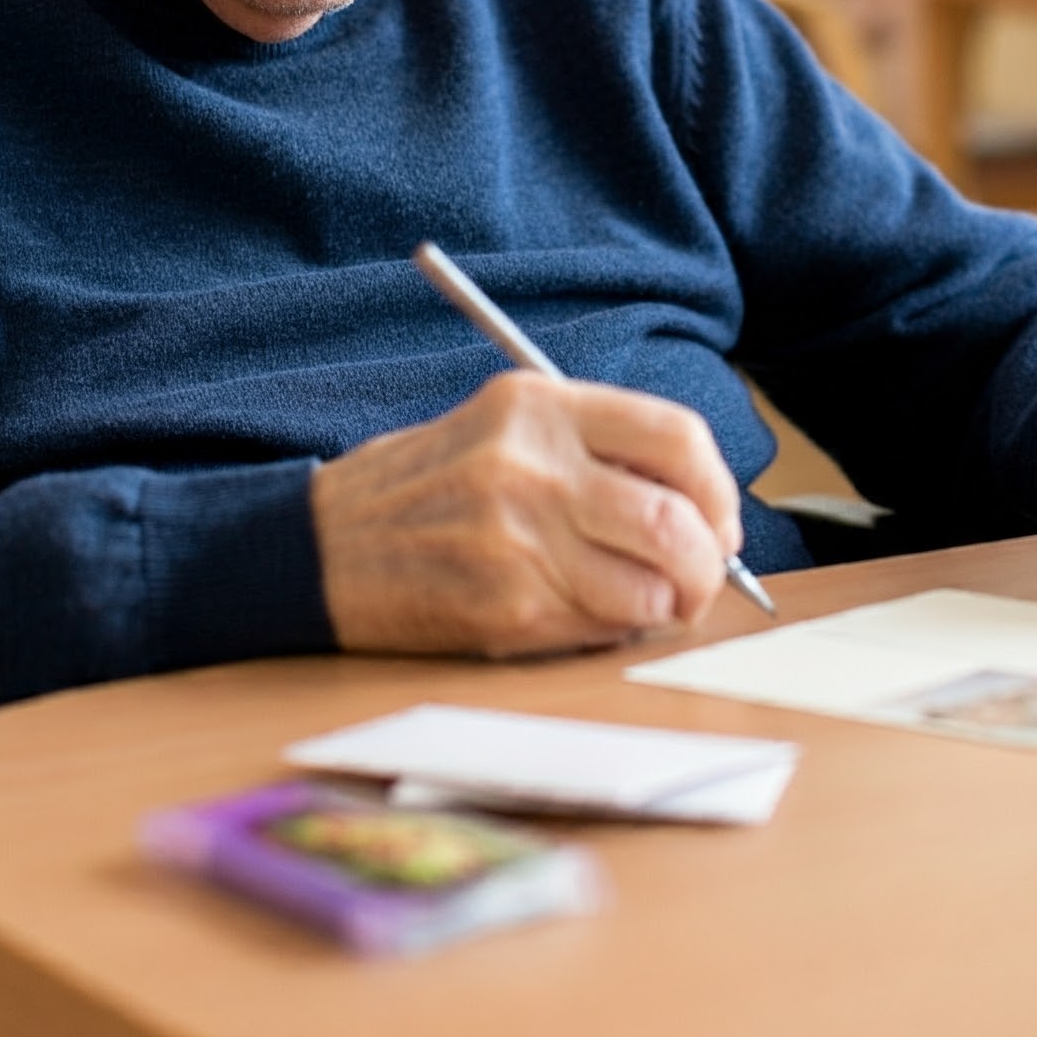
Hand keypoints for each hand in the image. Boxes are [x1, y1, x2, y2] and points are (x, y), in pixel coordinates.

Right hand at [311, 371, 740, 655]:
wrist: (319, 548)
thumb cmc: (423, 490)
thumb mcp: (502, 429)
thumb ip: (593, 451)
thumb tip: (697, 505)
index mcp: (538, 407)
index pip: (676, 437)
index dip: (717, 487)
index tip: (717, 517)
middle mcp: (533, 467)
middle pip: (676, 519)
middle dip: (708, 561)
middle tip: (702, 576)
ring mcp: (520, 540)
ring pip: (651, 586)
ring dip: (668, 606)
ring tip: (651, 602)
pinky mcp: (506, 607)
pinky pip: (603, 626)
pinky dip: (618, 629)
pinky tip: (592, 614)